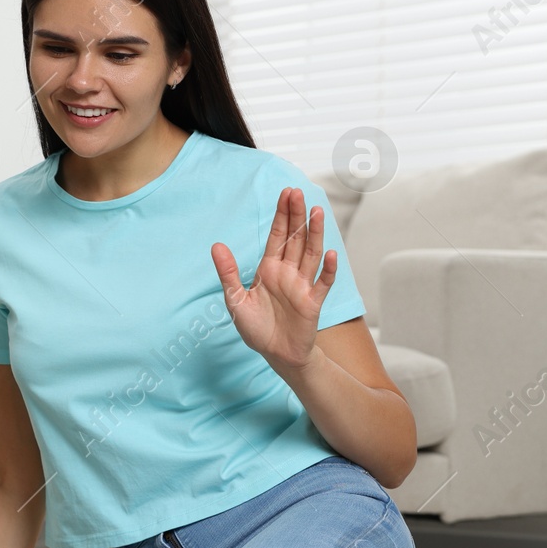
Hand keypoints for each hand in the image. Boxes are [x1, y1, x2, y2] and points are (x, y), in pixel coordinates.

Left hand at [210, 187, 336, 373]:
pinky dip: (327, 270)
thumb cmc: (256, 327)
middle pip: (295, 239)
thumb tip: (216, 245)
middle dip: (296, 216)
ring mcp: (302, 286)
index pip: (277, 236)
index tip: (286, 193)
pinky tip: (330, 254)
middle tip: (298, 192)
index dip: (282, 215)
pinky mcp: (312, 303)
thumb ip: (228, 273)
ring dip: (315, 234)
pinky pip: (322, 284)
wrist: (275, 354)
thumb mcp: (235, 300)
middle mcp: (288, 273)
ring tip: (317, 212)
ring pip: (310, 254)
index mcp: (269, 269)